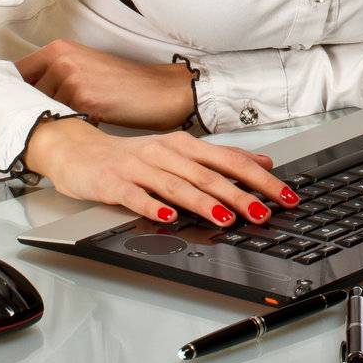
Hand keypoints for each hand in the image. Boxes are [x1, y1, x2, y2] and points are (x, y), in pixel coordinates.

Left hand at [15, 39, 194, 130]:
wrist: (159, 91)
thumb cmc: (124, 84)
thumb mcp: (85, 68)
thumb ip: (55, 76)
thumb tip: (24, 98)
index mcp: (58, 49)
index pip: (16, 74)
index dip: (11, 95)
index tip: (8, 110)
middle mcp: (60, 59)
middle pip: (24, 95)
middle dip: (29, 113)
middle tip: (40, 127)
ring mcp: (70, 77)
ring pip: (41, 111)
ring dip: (50, 123)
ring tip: (68, 128)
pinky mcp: (82, 97)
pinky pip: (61, 121)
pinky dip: (68, 129)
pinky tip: (82, 129)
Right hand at [23, 118, 300, 227]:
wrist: (77, 150)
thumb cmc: (132, 157)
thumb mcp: (179, 152)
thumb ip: (218, 158)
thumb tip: (262, 161)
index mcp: (184, 146)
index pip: (230, 161)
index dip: (259, 177)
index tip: (285, 194)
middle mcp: (166, 153)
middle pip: (209, 175)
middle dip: (239, 194)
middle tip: (264, 212)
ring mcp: (139, 168)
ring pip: (177, 185)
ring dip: (203, 202)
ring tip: (226, 216)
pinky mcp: (114, 183)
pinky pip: (136, 196)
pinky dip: (152, 206)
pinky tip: (167, 216)